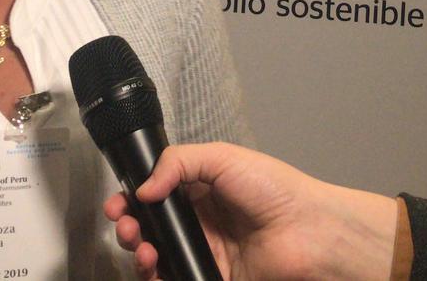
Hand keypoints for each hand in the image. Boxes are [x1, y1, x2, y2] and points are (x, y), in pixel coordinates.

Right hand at [103, 142, 397, 280]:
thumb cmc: (276, 190)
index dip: (132, 199)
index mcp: (202, 188)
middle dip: (129, 227)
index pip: (155, 193)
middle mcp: (201, 221)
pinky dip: (156, 277)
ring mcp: (205, 251)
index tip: (119, 204)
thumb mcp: (223, 158)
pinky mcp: (210, 276)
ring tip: (144, 248)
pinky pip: (174, 278)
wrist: (307, 232)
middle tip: (126, 226)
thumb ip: (178, 163)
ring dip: (139, 252)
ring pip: (156, 257)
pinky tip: (154, 266)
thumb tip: (144, 188)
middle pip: (150, 227)